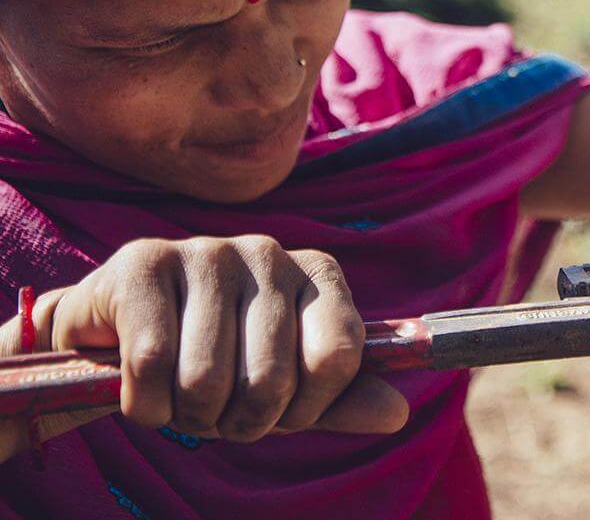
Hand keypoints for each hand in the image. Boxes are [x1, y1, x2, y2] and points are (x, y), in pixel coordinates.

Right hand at [1, 235, 408, 461]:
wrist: (113, 333)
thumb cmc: (215, 359)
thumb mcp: (286, 384)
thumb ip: (339, 399)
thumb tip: (395, 413)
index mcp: (316, 274)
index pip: (339, 356)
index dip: (306, 408)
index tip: (281, 415)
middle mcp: (269, 251)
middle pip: (272, 379)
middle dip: (239, 421)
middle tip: (217, 412)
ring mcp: (207, 249)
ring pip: (207, 378)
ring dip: (187, 415)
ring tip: (179, 396)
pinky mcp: (144, 260)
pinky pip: (152, 365)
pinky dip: (144, 403)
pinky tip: (143, 388)